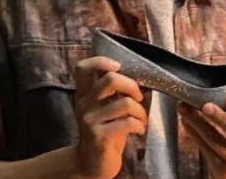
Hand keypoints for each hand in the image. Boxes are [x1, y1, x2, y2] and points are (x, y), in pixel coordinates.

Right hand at [73, 56, 147, 178]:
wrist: (91, 164)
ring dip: (141, 111)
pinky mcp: (98, 136)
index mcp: (83, 93)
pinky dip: (140, 125)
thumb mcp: (103, 108)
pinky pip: (127, 123)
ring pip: (125, 103)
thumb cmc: (104, 131)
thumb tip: (136, 75)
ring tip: (142, 119)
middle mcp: (83, 104)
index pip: (83, 67)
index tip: (118, 67)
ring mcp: (89, 120)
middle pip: (110, 79)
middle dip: (132, 86)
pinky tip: (140, 130)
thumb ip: (111, 92)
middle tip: (139, 97)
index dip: (101, 61)